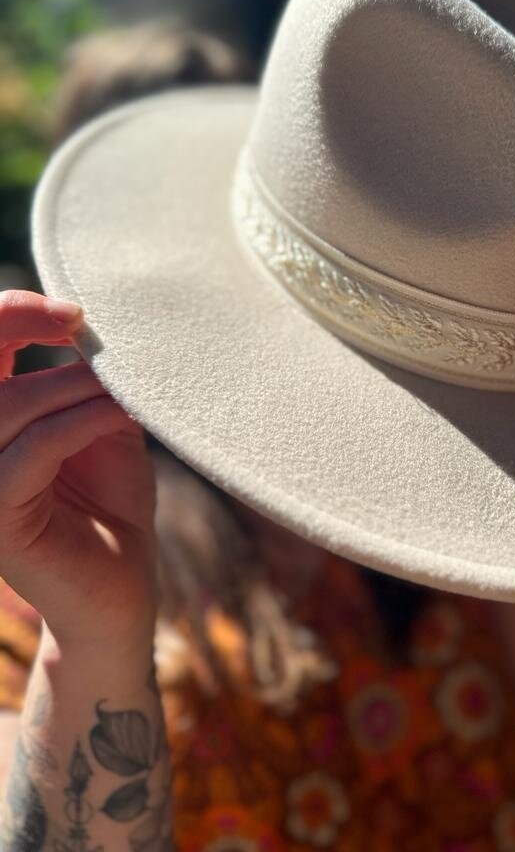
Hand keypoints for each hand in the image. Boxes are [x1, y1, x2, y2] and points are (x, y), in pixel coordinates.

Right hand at [0, 291, 157, 652]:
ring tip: (118, 386)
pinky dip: (79, 423)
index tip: (71, 310)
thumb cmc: (111, 502)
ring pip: (5, 408)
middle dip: (18, 328)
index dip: (8, 315)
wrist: (123, 585)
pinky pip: (31, 452)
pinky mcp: (0, 519)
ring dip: (69, 385)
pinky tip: (118, 415)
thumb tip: (85, 324)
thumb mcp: (100, 426)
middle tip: (79, 323)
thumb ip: (84, 381)